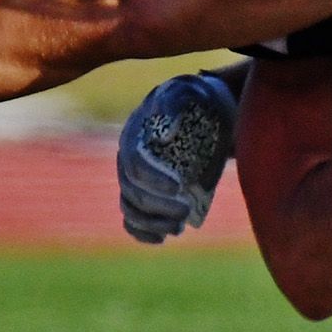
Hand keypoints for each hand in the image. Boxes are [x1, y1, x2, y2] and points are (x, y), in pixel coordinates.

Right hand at [117, 74, 238, 243]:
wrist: (203, 110)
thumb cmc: (195, 100)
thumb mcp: (187, 93)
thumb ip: (173, 105)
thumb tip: (165, 134)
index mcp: (134, 135)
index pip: (135, 163)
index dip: (153, 178)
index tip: (178, 187)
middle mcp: (128, 159)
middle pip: (132, 190)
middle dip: (157, 205)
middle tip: (184, 211)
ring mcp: (136, 178)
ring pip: (131, 208)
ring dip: (152, 223)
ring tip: (179, 227)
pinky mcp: (147, 193)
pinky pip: (133, 218)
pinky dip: (142, 232)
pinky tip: (160, 239)